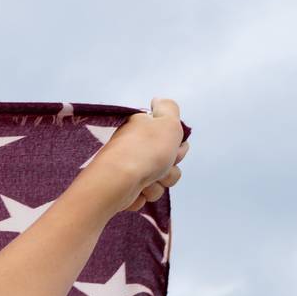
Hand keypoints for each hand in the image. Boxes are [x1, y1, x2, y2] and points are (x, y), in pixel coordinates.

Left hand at [92, 96, 189, 213]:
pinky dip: (144, 194)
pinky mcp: (124, 189)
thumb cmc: (146, 151)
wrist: (119, 181)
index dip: (178, 148)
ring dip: (158, 183)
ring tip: (147, 180)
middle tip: (161, 166)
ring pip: (160, 181)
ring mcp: (129, 169)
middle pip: (169, 163)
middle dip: (170, 168)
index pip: (171, 140)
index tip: (174, 150)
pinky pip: (145, 194)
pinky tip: (137, 190)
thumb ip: (168, 108)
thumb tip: (157, 101)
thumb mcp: (166, 120)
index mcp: (142, 130)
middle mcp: (135, 148)